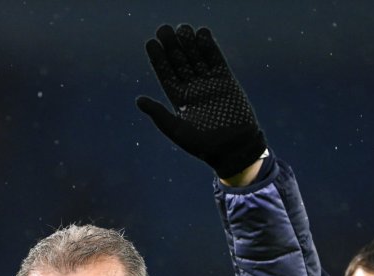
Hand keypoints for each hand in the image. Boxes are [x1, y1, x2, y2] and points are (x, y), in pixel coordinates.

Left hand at [137, 24, 266, 179]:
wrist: (234, 148)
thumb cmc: (204, 145)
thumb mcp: (177, 130)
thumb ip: (158, 114)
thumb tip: (139, 100)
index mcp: (179, 99)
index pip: (166, 73)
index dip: (158, 58)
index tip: (151, 43)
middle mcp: (192, 89)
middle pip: (180, 61)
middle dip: (172, 46)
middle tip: (164, 29)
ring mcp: (209, 83)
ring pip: (196, 58)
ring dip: (189, 43)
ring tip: (182, 28)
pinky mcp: (226, 81)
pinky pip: (216, 60)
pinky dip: (209, 47)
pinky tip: (202, 33)